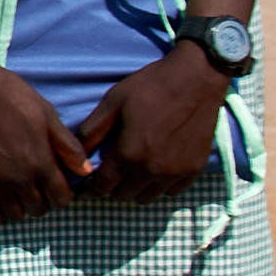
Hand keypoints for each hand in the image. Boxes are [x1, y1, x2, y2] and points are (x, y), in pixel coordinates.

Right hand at [0, 54, 87, 226]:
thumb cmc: (11, 95)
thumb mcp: (47, 114)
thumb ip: (67, 146)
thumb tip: (86, 170)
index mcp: (40, 162)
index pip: (61, 198)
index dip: (64, 193)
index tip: (60, 183)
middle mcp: (17, 178)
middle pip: (39, 208)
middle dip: (44, 199)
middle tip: (40, 183)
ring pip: (14, 214)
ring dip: (21, 206)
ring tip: (20, 190)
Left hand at [72, 44, 228, 201]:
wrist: (197, 78)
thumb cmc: (152, 86)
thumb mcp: (114, 101)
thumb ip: (94, 129)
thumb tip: (77, 152)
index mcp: (129, 153)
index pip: (103, 186)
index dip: (91, 188)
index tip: (88, 186)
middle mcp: (152, 169)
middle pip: (124, 195)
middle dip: (113, 187)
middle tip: (112, 174)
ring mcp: (176, 172)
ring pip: (148, 197)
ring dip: (136, 189)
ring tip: (133, 173)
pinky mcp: (194, 169)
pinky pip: (171, 191)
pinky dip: (161, 185)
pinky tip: (157, 169)